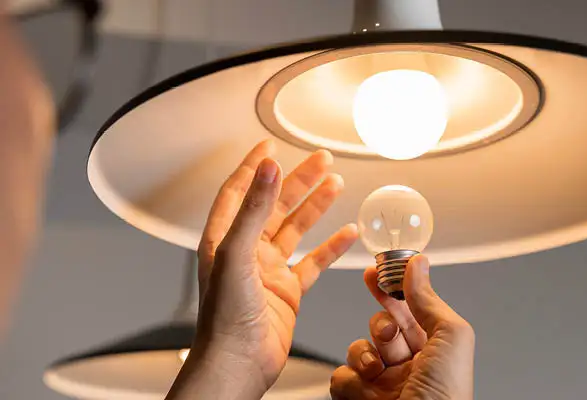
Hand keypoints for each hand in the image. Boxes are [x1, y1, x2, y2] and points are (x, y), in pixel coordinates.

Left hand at [167, 141, 357, 398]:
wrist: (239, 363)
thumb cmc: (225, 318)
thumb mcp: (236, 254)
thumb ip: (252, 210)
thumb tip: (266, 170)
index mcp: (224, 238)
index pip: (239, 190)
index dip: (255, 166)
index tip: (271, 145)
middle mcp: (247, 251)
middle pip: (275, 204)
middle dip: (298, 180)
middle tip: (321, 160)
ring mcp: (269, 271)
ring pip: (297, 229)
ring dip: (316, 206)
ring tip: (336, 184)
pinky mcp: (288, 291)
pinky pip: (313, 262)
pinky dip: (331, 246)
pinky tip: (347, 233)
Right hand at [330, 255, 474, 399]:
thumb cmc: (446, 398)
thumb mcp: (450, 337)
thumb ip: (429, 298)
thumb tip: (417, 263)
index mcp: (436, 349)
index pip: (411, 309)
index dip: (393, 287)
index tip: (377, 269)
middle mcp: (410, 366)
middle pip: (382, 325)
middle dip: (382, 325)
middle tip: (390, 335)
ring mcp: (383, 385)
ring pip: (357, 349)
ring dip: (365, 354)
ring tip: (380, 371)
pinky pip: (341, 377)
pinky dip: (350, 380)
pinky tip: (367, 390)